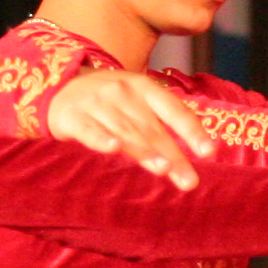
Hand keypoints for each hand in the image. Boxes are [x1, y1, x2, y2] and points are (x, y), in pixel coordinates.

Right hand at [48, 69, 217, 188]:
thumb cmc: (109, 102)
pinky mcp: (72, 117)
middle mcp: (123, 93)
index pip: (173, 109)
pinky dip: (100, 139)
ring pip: (125, 131)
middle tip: (189, 181)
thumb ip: (163, 121)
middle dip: (173, 155)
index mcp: (144, 88)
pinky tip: (113, 149)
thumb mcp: (138, 101)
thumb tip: (200, 151)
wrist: (58, 85)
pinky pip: (88, 130)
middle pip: (152, 129)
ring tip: (163, 170)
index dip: (191, 130)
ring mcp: (97, 104)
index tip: (208, 152)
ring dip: (144, 151)